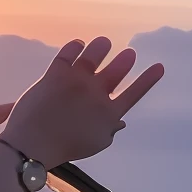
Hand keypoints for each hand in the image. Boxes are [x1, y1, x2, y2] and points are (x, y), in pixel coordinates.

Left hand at [0, 37, 164, 166]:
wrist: (31, 145)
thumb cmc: (63, 148)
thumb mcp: (94, 143)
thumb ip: (109, 130)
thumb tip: (122, 121)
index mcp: (109, 114)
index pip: (134, 94)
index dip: (148, 80)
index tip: (159, 66)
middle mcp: (97, 94)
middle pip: (116, 71)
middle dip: (124, 61)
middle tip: (129, 54)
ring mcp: (77, 81)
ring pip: (94, 55)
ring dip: (101, 47)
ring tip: (104, 43)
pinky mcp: (57, 73)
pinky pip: (69, 52)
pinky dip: (75, 46)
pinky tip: (78, 44)